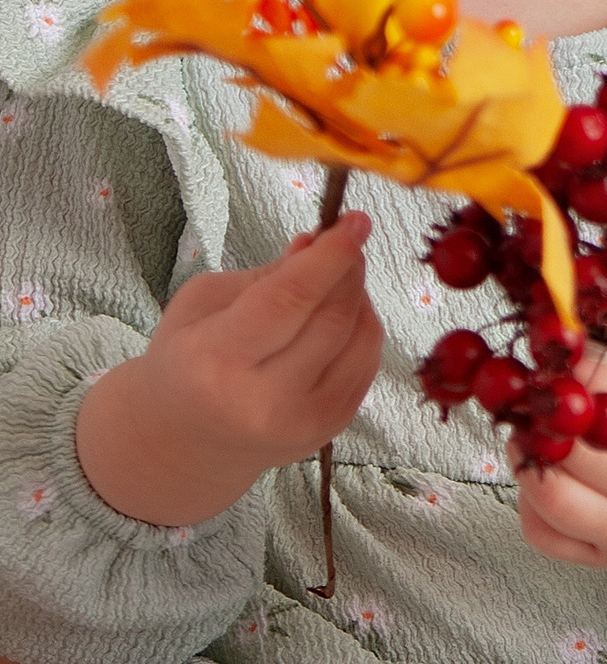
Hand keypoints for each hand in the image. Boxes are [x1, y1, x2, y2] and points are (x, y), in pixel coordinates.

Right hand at [75, 213, 382, 526]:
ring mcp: (301, 423)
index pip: (290, 298)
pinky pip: (367, 362)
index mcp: (215, 361)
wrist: (182, 443)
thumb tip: (318, 244)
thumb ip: (265, 274)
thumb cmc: (186, 361)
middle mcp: (261, 401)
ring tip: (335, 282)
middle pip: (333, 316)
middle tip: (346, 240)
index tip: (356, 220)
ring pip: (361, 337)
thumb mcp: (202, 305)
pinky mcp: (329, 430)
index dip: (331, 254)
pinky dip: (362, 329)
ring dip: (358, 297)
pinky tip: (338, 318)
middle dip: (348, 268)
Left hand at [512, 331, 606, 572]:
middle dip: (548, 421)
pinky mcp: (605, 557)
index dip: (588, 382)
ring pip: (558, 502)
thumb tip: (575, 352)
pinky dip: (528, 499)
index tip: (561, 363)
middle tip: (532, 396)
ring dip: (528, 460)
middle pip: (586, 458)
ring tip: (529, 431)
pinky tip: (544, 470)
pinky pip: (544, 533)